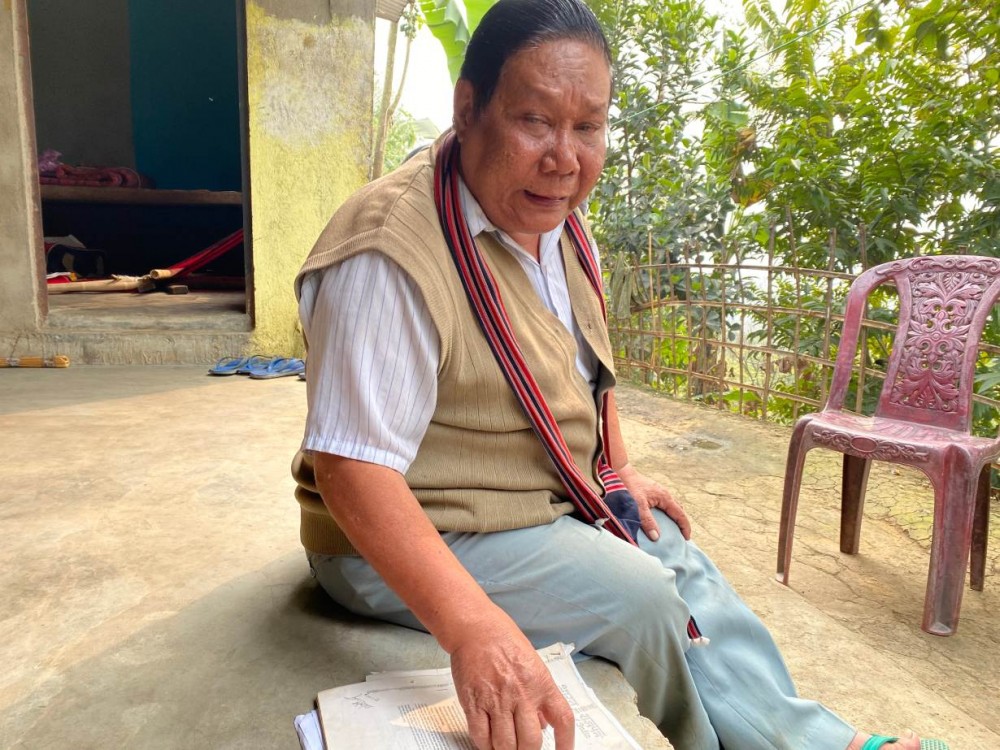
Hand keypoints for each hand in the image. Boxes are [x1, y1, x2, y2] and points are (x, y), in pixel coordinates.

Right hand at [450, 616, 574, 749]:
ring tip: (505, 747)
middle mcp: (521, 694)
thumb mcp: (533, 665)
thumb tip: (544, 725)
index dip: (566, 744)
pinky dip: (485, 746)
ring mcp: (496, 700)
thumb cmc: (505, 642)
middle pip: (530, 742)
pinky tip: (488, 742)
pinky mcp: (473, 703)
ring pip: (504, 745)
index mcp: (541, 683)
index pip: (563, 720)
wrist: (476, 628)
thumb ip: (540, 696)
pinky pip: (480, 736)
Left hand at [617, 463, 691, 541]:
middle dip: (681, 523)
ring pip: (671, 507)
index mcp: (665, 497)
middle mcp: (665, 494)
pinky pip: (664, 505)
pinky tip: (658, 519)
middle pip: (678, 511)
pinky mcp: (653, 493)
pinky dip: (666, 514)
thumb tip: (656, 537)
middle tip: (680, 536)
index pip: (680, 514)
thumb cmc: (630, 488)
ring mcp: (659, 492)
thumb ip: (647, 521)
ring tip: (670, 530)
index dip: (685, 527)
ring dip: (673, 518)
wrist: (621, 473)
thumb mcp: (638, 506)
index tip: (686, 539)